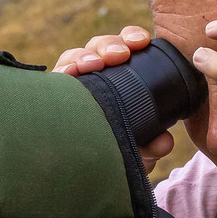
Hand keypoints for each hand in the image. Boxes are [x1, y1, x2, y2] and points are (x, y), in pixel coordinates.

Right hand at [53, 24, 175, 165]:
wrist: (91, 180)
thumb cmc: (119, 156)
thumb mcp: (140, 152)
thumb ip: (154, 145)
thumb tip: (164, 141)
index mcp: (119, 79)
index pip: (124, 47)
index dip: (131, 38)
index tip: (142, 41)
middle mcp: (95, 78)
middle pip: (99, 47)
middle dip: (109, 44)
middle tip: (120, 55)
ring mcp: (72, 86)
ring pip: (75, 57)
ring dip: (85, 55)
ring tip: (94, 64)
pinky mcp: (52, 97)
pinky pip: (55, 77)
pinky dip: (62, 71)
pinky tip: (69, 74)